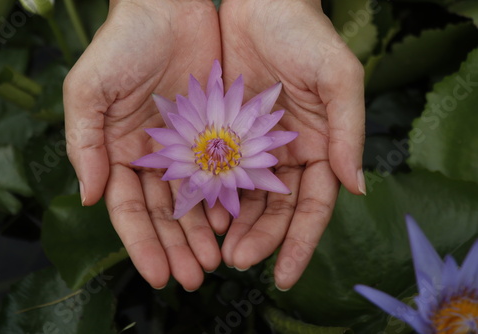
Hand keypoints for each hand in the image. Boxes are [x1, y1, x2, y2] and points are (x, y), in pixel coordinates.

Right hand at [63, 0, 221, 290]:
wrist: (170, 8)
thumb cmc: (124, 44)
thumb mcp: (90, 90)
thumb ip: (85, 144)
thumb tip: (91, 197)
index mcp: (118, 152)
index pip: (129, 209)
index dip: (142, 244)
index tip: (157, 274)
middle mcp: (152, 157)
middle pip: (164, 214)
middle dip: (177, 247)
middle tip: (194, 278)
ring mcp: (184, 148)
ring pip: (194, 201)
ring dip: (202, 234)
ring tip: (216, 263)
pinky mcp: (214, 133)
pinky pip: (220, 174)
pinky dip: (225, 202)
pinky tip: (233, 226)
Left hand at [218, 0, 365, 289]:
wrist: (261, 4)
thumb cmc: (306, 35)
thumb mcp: (338, 78)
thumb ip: (348, 132)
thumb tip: (355, 187)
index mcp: (318, 150)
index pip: (312, 208)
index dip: (299, 243)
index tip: (282, 275)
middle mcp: (287, 156)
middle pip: (275, 211)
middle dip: (258, 239)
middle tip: (235, 261)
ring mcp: (255, 149)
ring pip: (245, 200)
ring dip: (233, 228)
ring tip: (215, 251)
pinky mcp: (224, 135)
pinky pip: (217, 174)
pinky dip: (210, 198)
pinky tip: (199, 217)